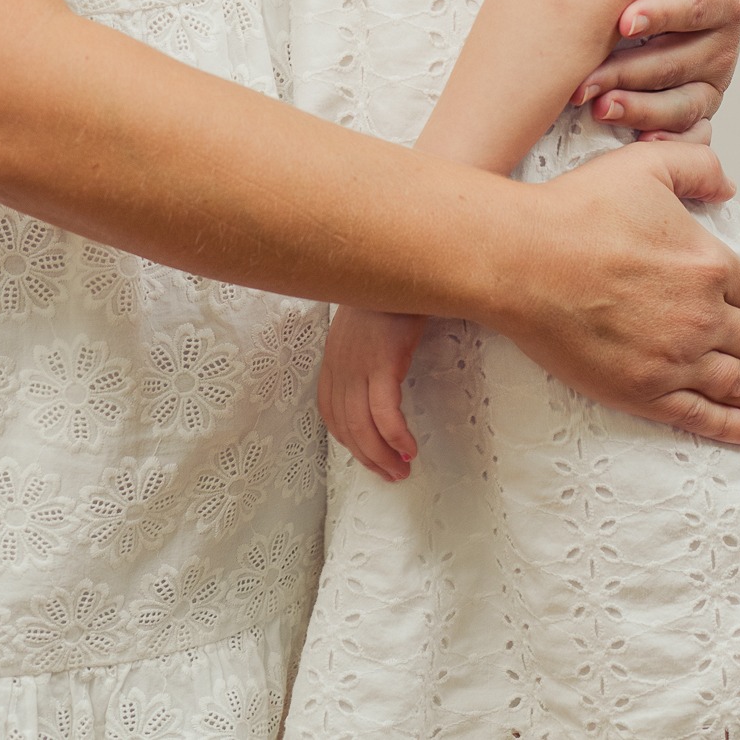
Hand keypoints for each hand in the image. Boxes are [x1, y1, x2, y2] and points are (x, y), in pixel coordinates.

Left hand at [319, 306, 426, 481]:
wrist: (402, 264)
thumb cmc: (389, 295)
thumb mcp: (365, 325)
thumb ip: (364, 351)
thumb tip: (378, 381)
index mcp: (334, 357)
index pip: (330, 413)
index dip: (348, 441)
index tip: (369, 457)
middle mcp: (340, 365)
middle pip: (346, 427)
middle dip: (368, 457)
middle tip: (391, 475)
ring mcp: (359, 364)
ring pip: (363, 426)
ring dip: (383, 455)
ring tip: (402, 470)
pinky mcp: (382, 362)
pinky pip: (385, 412)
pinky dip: (395, 436)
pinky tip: (409, 448)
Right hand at [497, 138, 739, 445]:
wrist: (524, 259)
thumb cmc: (576, 211)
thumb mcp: (645, 166)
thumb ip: (696, 167)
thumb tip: (729, 184)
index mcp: (707, 264)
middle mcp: (702, 316)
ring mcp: (675, 359)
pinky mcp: (644, 391)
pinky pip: (702, 415)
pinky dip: (733, 426)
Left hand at [571, 0, 739, 137]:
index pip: (700, 8)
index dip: (664, 15)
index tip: (624, 20)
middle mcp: (726, 38)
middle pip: (680, 63)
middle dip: (631, 73)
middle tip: (587, 81)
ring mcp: (713, 72)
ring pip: (683, 102)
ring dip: (640, 110)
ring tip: (598, 108)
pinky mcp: (700, 95)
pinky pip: (689, 127)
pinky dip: (668, 139)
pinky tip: (637, 146)